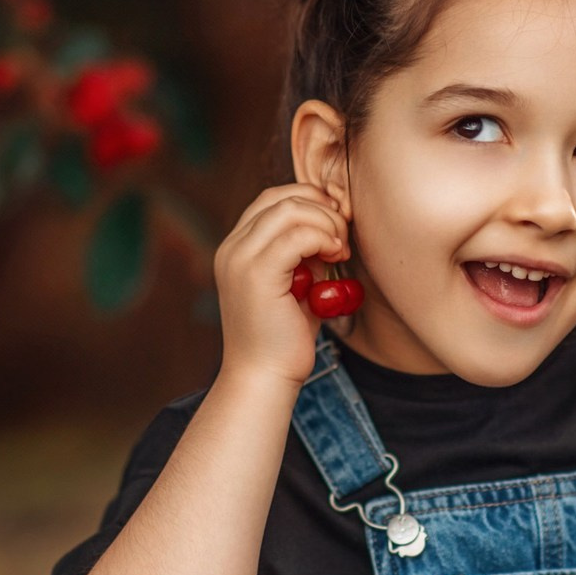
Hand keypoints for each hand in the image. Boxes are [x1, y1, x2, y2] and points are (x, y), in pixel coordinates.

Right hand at [212, 183, 350, 387]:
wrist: (264, 377)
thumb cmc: (285, 337)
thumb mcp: (297, 284)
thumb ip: (307, 253)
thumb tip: (333, 225)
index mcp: (237, 248)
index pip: (273, 199)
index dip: (311, 201)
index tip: (337, 223)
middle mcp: (232, 247)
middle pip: (281, 197)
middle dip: (322, 207)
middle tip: (343, 236)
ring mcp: (239, 258)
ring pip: (289, 208)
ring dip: (325, 222)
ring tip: (340, 249)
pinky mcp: (255, 274)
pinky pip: (296, 236)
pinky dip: (323, 238)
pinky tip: (336, 256)